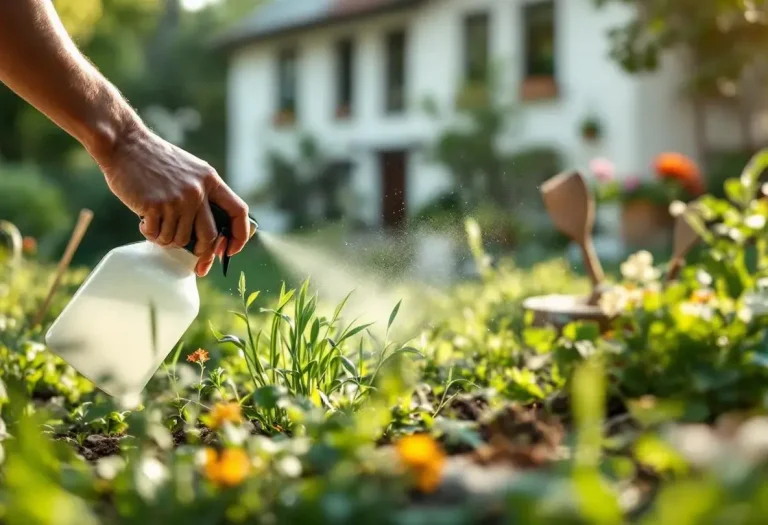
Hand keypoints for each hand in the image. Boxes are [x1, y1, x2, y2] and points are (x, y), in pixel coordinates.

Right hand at [94, 121, 249, 276]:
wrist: (125, 144)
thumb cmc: (156, 162)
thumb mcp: (191, 171)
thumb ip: (204, 194)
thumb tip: (214, 234)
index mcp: (210, 180)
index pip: (239, 211)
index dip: (240, 235)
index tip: (232, 250)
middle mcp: (197, 191)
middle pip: (210, 236)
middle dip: (203, 252)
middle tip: (195, 258)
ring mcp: (177, 199)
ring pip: (179, 239)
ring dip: (168, 239)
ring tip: (157, 225)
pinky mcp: (154, 206)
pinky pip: (158, 235)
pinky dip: (151, 234)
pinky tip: (144, 220)